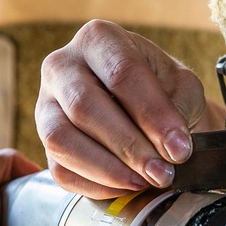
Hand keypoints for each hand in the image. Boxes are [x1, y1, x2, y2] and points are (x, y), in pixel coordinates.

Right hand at [36, 20, 216, 198]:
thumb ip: (178, 110)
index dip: (153, 115)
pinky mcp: (43, 140)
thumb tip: (172, 149)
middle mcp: (62, 65)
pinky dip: (95, 185)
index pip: (122, 74)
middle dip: (129, 147)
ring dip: (108, 169)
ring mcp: (46, 103)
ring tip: (144, 181)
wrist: (142, 102)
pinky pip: (59, 169)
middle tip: (162, 172)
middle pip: (85, 107)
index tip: (179, 149)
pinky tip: (126, 186)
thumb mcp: (181, 86)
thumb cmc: (162, 88)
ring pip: (61, 140)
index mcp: (99, 39)